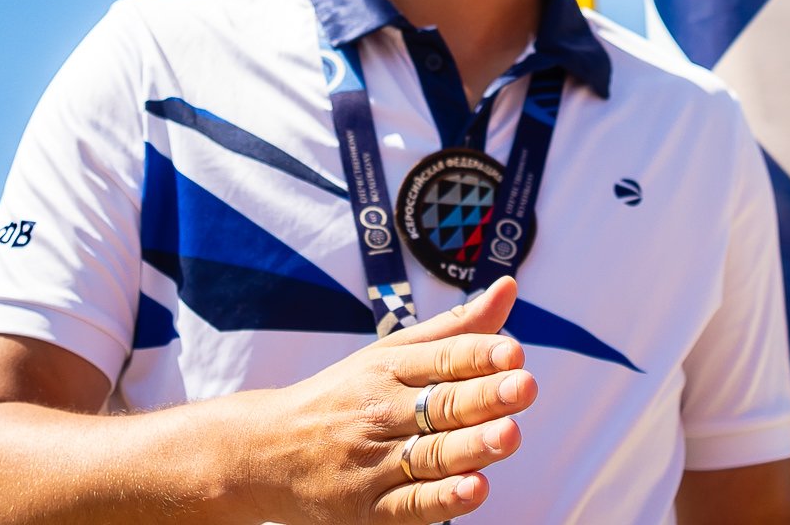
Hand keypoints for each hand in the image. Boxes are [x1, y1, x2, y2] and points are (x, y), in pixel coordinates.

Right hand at [210, 277, 537, 522]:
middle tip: (524, 387)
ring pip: (429, 455)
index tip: (514, 352)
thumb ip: (455, 330)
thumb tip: (509, 286)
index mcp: (387, 369)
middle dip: (484, 397)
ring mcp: (373, 463)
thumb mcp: (391, 354)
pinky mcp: (367, 510)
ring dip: (471, 447)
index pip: (438, 359)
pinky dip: (441, 500)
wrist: (264, 452)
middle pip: (439, 405)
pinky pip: (409, 505)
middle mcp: (381, 413)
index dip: (477, 355)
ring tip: (509, 435)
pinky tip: (474, 489)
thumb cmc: (345, 396)